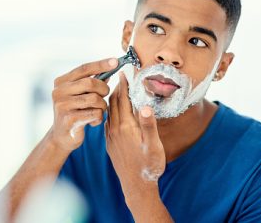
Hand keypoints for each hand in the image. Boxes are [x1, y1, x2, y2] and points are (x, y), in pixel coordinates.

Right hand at [49, 58, 117, 150]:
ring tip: (98, 111)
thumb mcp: (80, 95)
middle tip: (104, 96)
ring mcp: (62, 106)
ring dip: (102, 106)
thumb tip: (110, 67)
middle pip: (91, 83)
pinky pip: (95, 113)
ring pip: (95, 99)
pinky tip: (93, 121)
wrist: (62, 136)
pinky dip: (99, 118)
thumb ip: (92, 82)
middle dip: (103, 89)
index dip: (101, 64)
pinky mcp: (69, 120)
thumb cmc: (75, 112)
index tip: (115, 61)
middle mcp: (59, 91)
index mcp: (61, 82)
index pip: (84, 68)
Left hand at [105, 72, 165, 198]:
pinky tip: (113, 112)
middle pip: (113, 103)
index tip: (123, 73)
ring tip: (116, 91)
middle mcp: (115, 130)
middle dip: (116, 89)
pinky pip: (107, 122)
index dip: (123, 86)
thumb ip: (149, 125)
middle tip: (119, 77)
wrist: (136, 186)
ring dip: (112, 100)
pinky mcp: (110, 143)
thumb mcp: (153, 145)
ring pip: (109, 112)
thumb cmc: (148, 166)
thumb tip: (145, 105)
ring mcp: (111, 137)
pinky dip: (110, 112)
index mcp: (126, 127)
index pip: (122, 100)